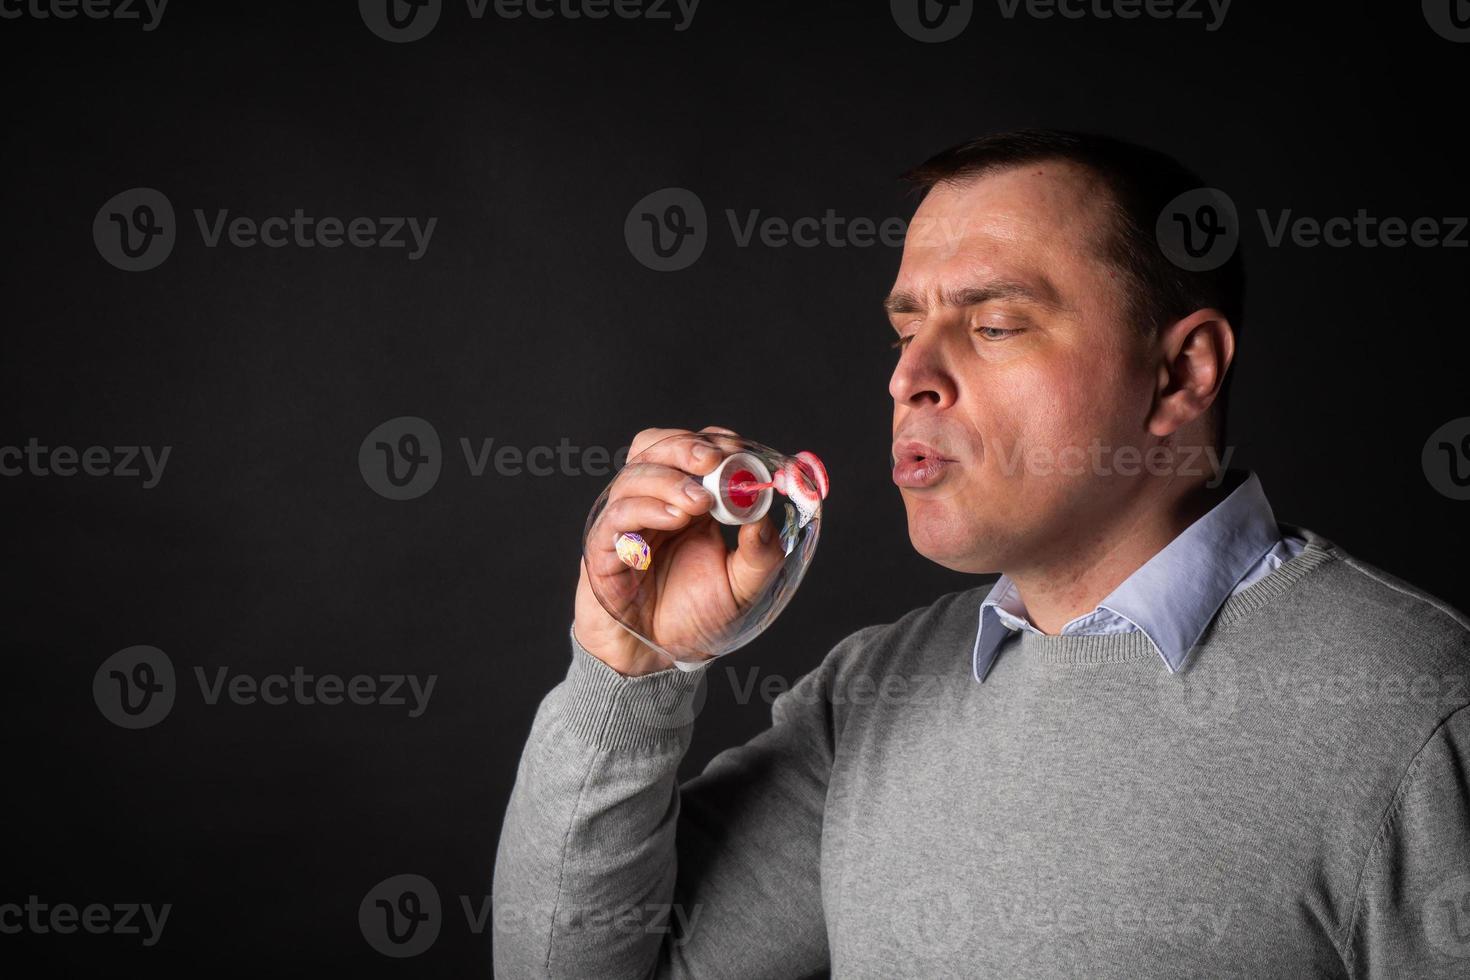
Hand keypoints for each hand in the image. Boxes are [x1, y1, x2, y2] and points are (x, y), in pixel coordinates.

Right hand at [573, 426, 785, 675]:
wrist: (658, 658)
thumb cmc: (696, 617)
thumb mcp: (744, 586)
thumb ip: (761, 553)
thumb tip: (766, 512)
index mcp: (689, 500)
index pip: (693, 449)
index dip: (713, 442)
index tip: (739, 452)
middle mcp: (655, 501)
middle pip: (656, 447)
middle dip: (686, 448)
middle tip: (715, 461)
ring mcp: (625, 521)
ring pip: (635, 475)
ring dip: (670, 480)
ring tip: (699, 503)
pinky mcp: (602, 547)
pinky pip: (616, 516)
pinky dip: (645, 509)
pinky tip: (674, 520)